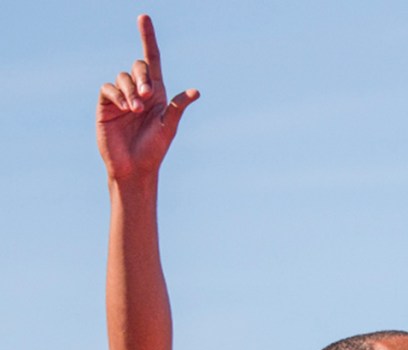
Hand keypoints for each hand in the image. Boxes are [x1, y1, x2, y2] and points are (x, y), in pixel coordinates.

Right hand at [96, 14, 198, 180]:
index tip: (143, 17)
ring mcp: (121, 97)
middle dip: (142, 76)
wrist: (133, 169)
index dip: (148, 38)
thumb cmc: (154, 151)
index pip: (152, 59)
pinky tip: (124, 108)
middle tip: (147, 95)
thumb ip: (177, 107)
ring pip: (123, 77)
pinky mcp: (106, 105)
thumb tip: (196, 91)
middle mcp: (138, 91)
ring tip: (136, 110)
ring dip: (130, 90)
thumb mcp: (168, 128)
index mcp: (157, 94)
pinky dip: (116, 94)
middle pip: (138, 66)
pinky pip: (108, 88)